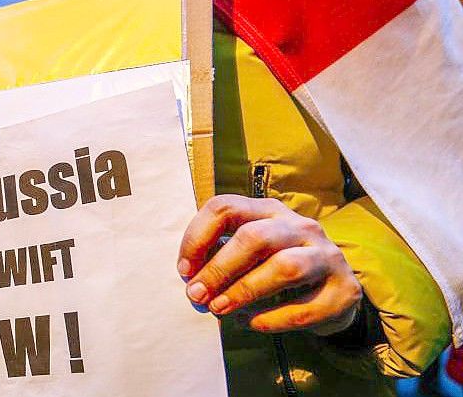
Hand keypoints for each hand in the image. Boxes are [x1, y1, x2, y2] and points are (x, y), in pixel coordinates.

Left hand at [178, 195, 360, 335]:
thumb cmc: (276, 270)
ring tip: (220, 309)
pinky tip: (251, 323)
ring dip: (244, 291)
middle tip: (196, 294)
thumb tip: (192, 279)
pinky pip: (304, 307)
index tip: (184, 269)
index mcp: (270, 211)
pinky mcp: (344, 290)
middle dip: (219, 268)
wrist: (333, 295)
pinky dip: (272, 319)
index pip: (225, 207)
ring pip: (284, 267)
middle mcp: (301, 226)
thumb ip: (221, 257)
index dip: (198, 237)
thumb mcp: (250, 254)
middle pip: (254, 237)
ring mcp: (327, 255)